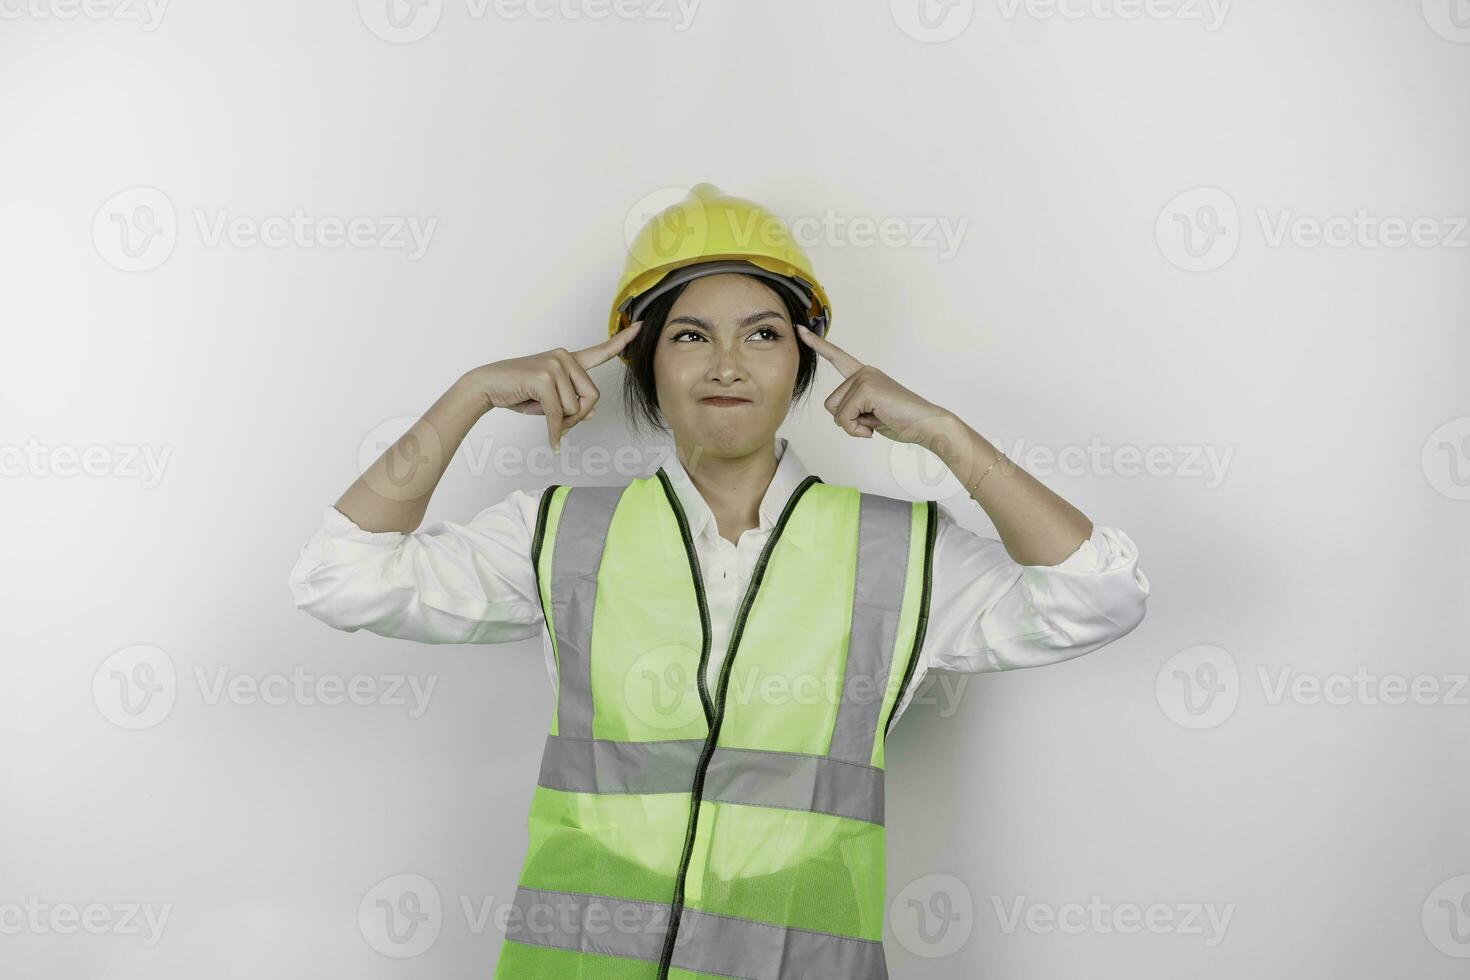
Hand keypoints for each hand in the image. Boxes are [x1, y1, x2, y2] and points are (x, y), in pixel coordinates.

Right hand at [464, 321, 641, 449]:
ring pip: (576, 408)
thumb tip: (591, 414)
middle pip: (592, 397)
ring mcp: (554, 365)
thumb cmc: (519, 392)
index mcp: (568, 359)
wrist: (486, 386)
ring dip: (563, 422)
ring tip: (544, 417)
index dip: (622, 341)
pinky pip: (559, 414)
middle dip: (578, 416)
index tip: (643, 326)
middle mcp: (564, 357)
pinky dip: (555, 432)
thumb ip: (572, 404)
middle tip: (560, 423)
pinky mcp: (544, 378)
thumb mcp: (551, 401)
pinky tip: (551, 441)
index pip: (601, 351)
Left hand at [795, 322, 952, 445]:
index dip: (817, 344)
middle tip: (873, 420)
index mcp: (864, 375)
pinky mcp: (866, 388)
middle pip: (830, 404)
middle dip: (848, 420)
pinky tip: (876, 425)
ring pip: (835, 411)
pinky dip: (857, 429)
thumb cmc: (901, 420)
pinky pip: (844, 418)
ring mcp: (864, 378)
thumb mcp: (869, 413)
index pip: (837, 357)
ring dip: (853, 425)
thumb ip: (852, 408)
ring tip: (876, 420)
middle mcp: (863, 372)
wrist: (925, 424)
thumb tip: (839, 415)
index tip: (799, 329)